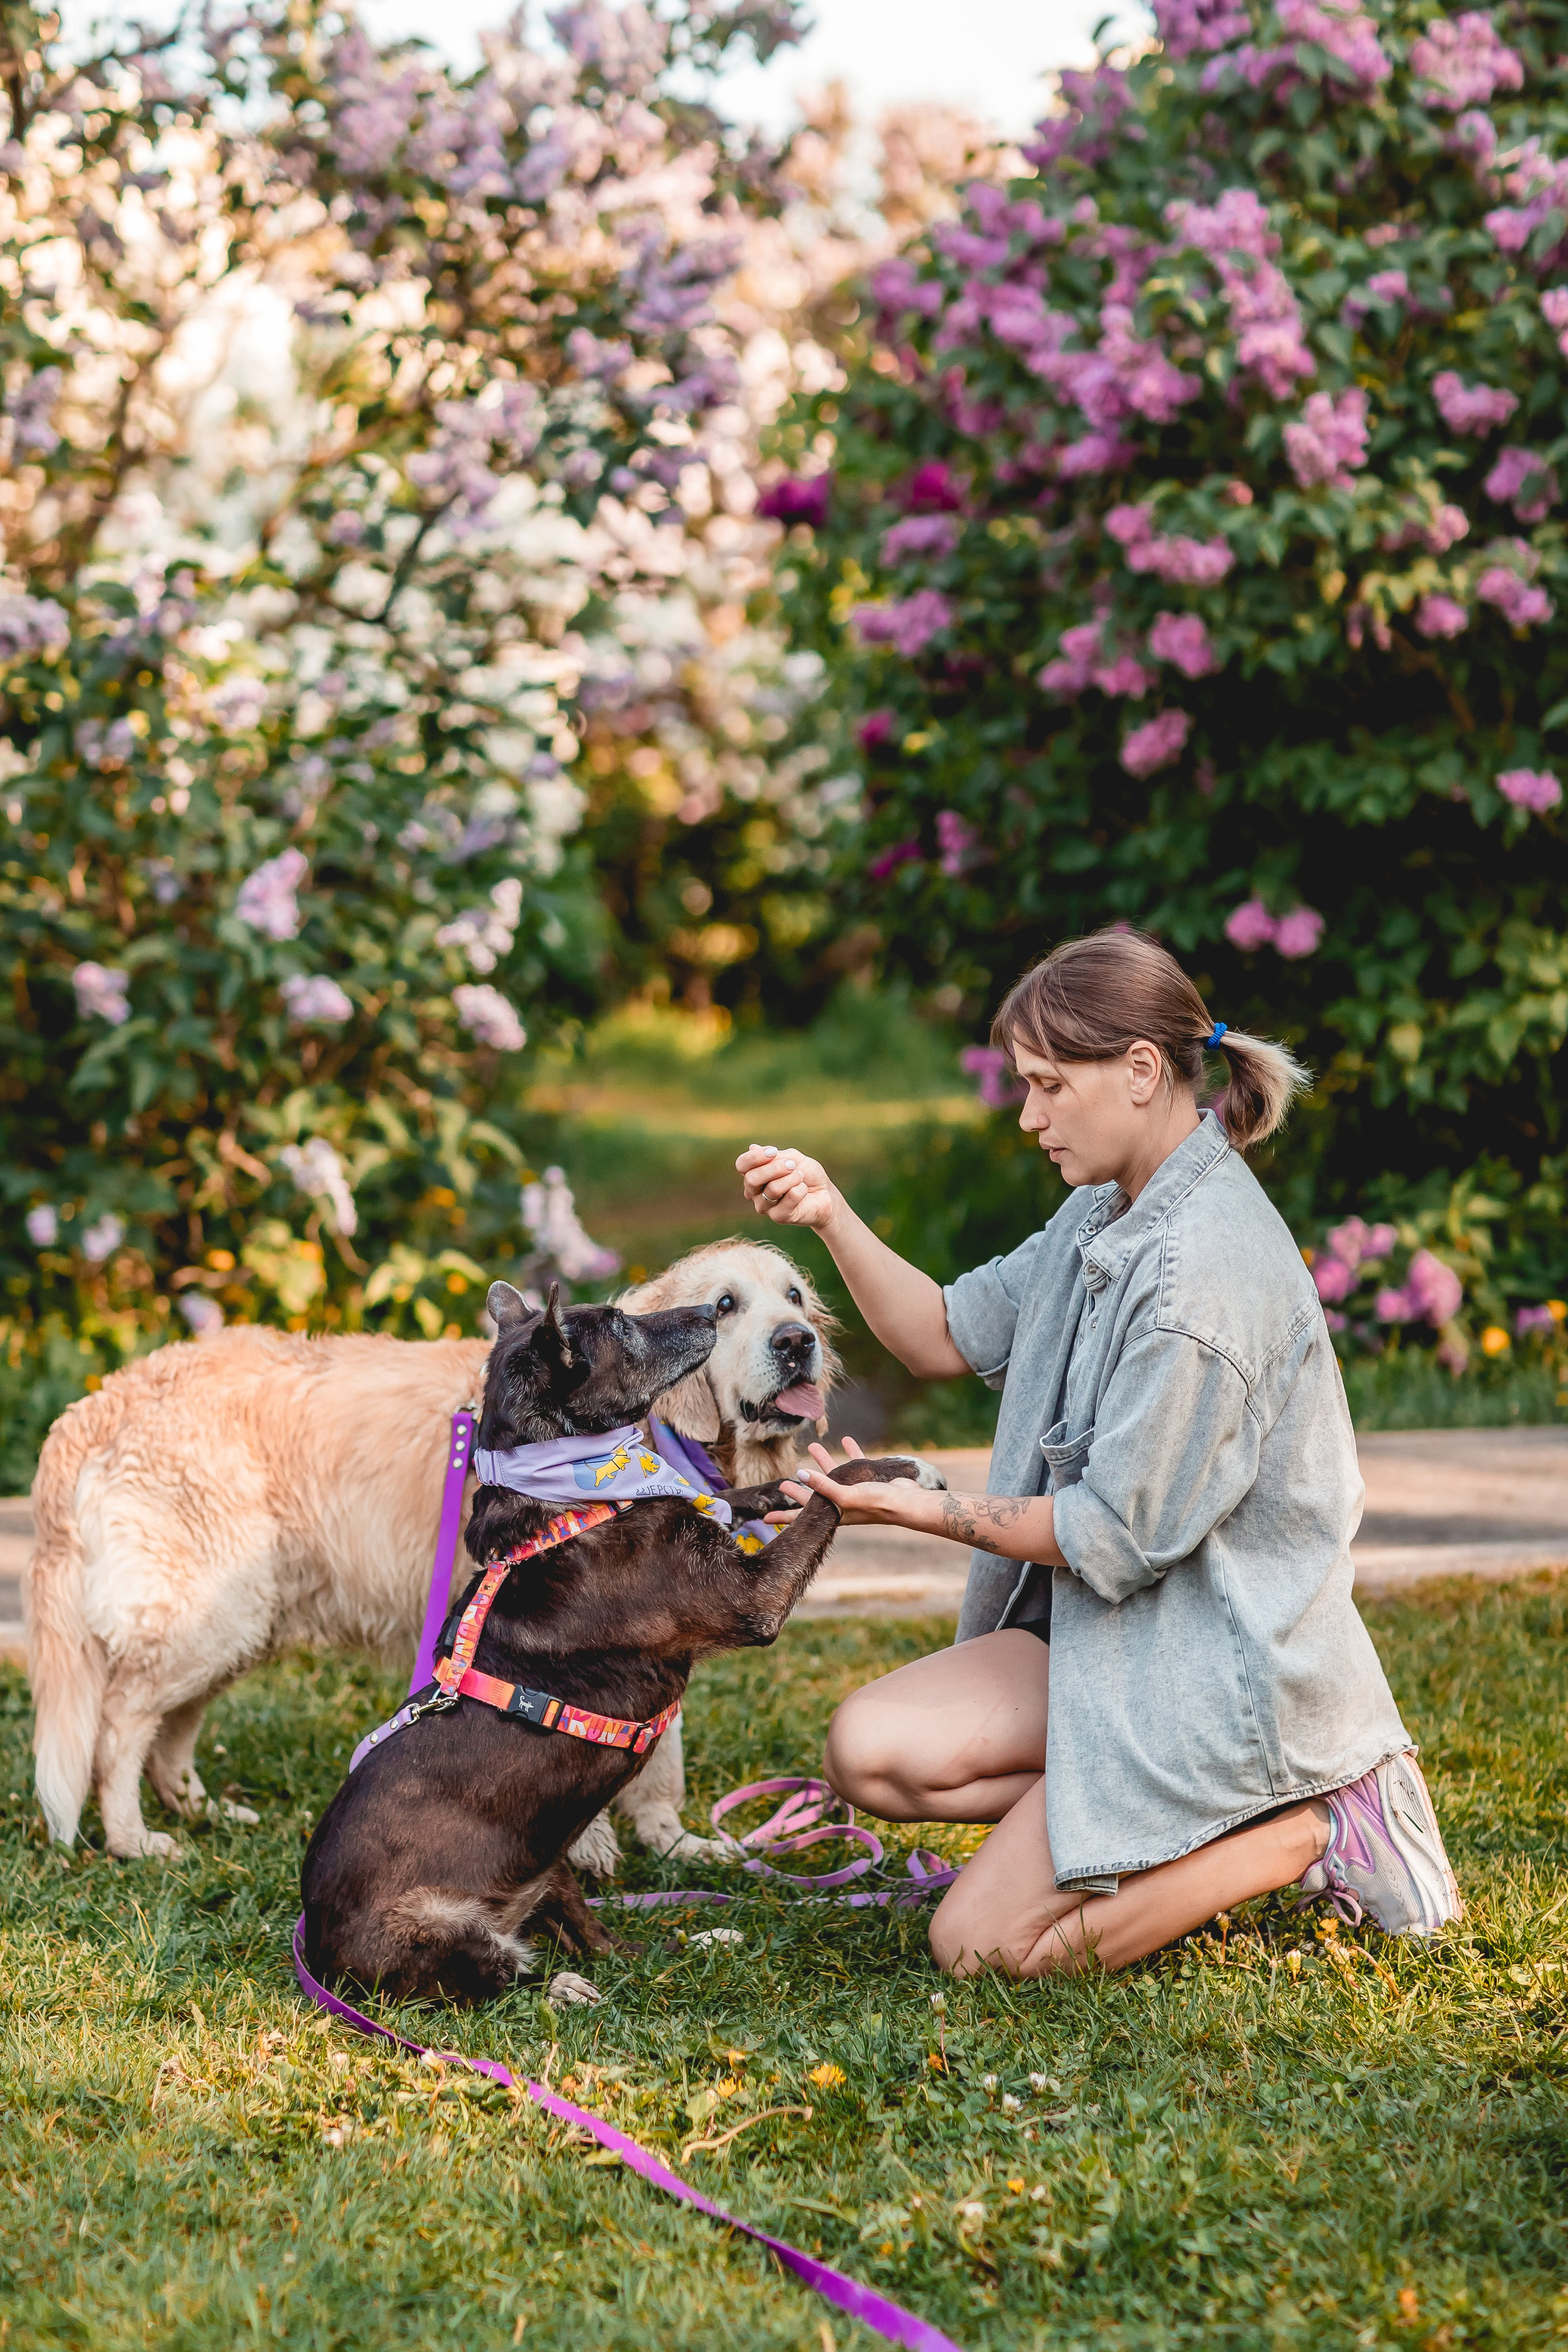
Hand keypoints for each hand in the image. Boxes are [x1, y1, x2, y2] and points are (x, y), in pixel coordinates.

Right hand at [736, 1143, 839, 1233]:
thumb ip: (775, 1156)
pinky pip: (789, 1198)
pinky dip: (801, 1189)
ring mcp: (764, 1206)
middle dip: (775, 1168)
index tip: (774, 1151)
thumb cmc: (806, 1174)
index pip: (742, 1165)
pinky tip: (804, 1190)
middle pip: (751, 1178)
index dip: (755, 1157)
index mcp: (753, 1174)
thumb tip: (752, 1148)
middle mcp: (753, 1192)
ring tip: (801, 1176)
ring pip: (772, 1189)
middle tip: (792, 1165)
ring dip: (792, 1178)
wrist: (824, 1192)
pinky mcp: (778, 1217)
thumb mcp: (792, 1158)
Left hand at [778, 1437, 929, 1527]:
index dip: (784, 1515)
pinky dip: (851, 1452)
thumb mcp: (846, 1495)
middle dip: (800, 1488)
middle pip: (815, 1495)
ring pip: (834, 1475)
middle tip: (783, 1483)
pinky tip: (846, 1440)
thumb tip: (800, 1474)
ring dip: (823, 1461)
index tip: (765, 1517)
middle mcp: (842, 1503)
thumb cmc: (877, 1503)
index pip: (802, 1515)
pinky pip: (857, 1463)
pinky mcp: (869, 1479)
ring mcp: (855, 1491)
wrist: (908, 1501)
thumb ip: (824, 1486)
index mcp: (833, 1512)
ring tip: (812, 1446)